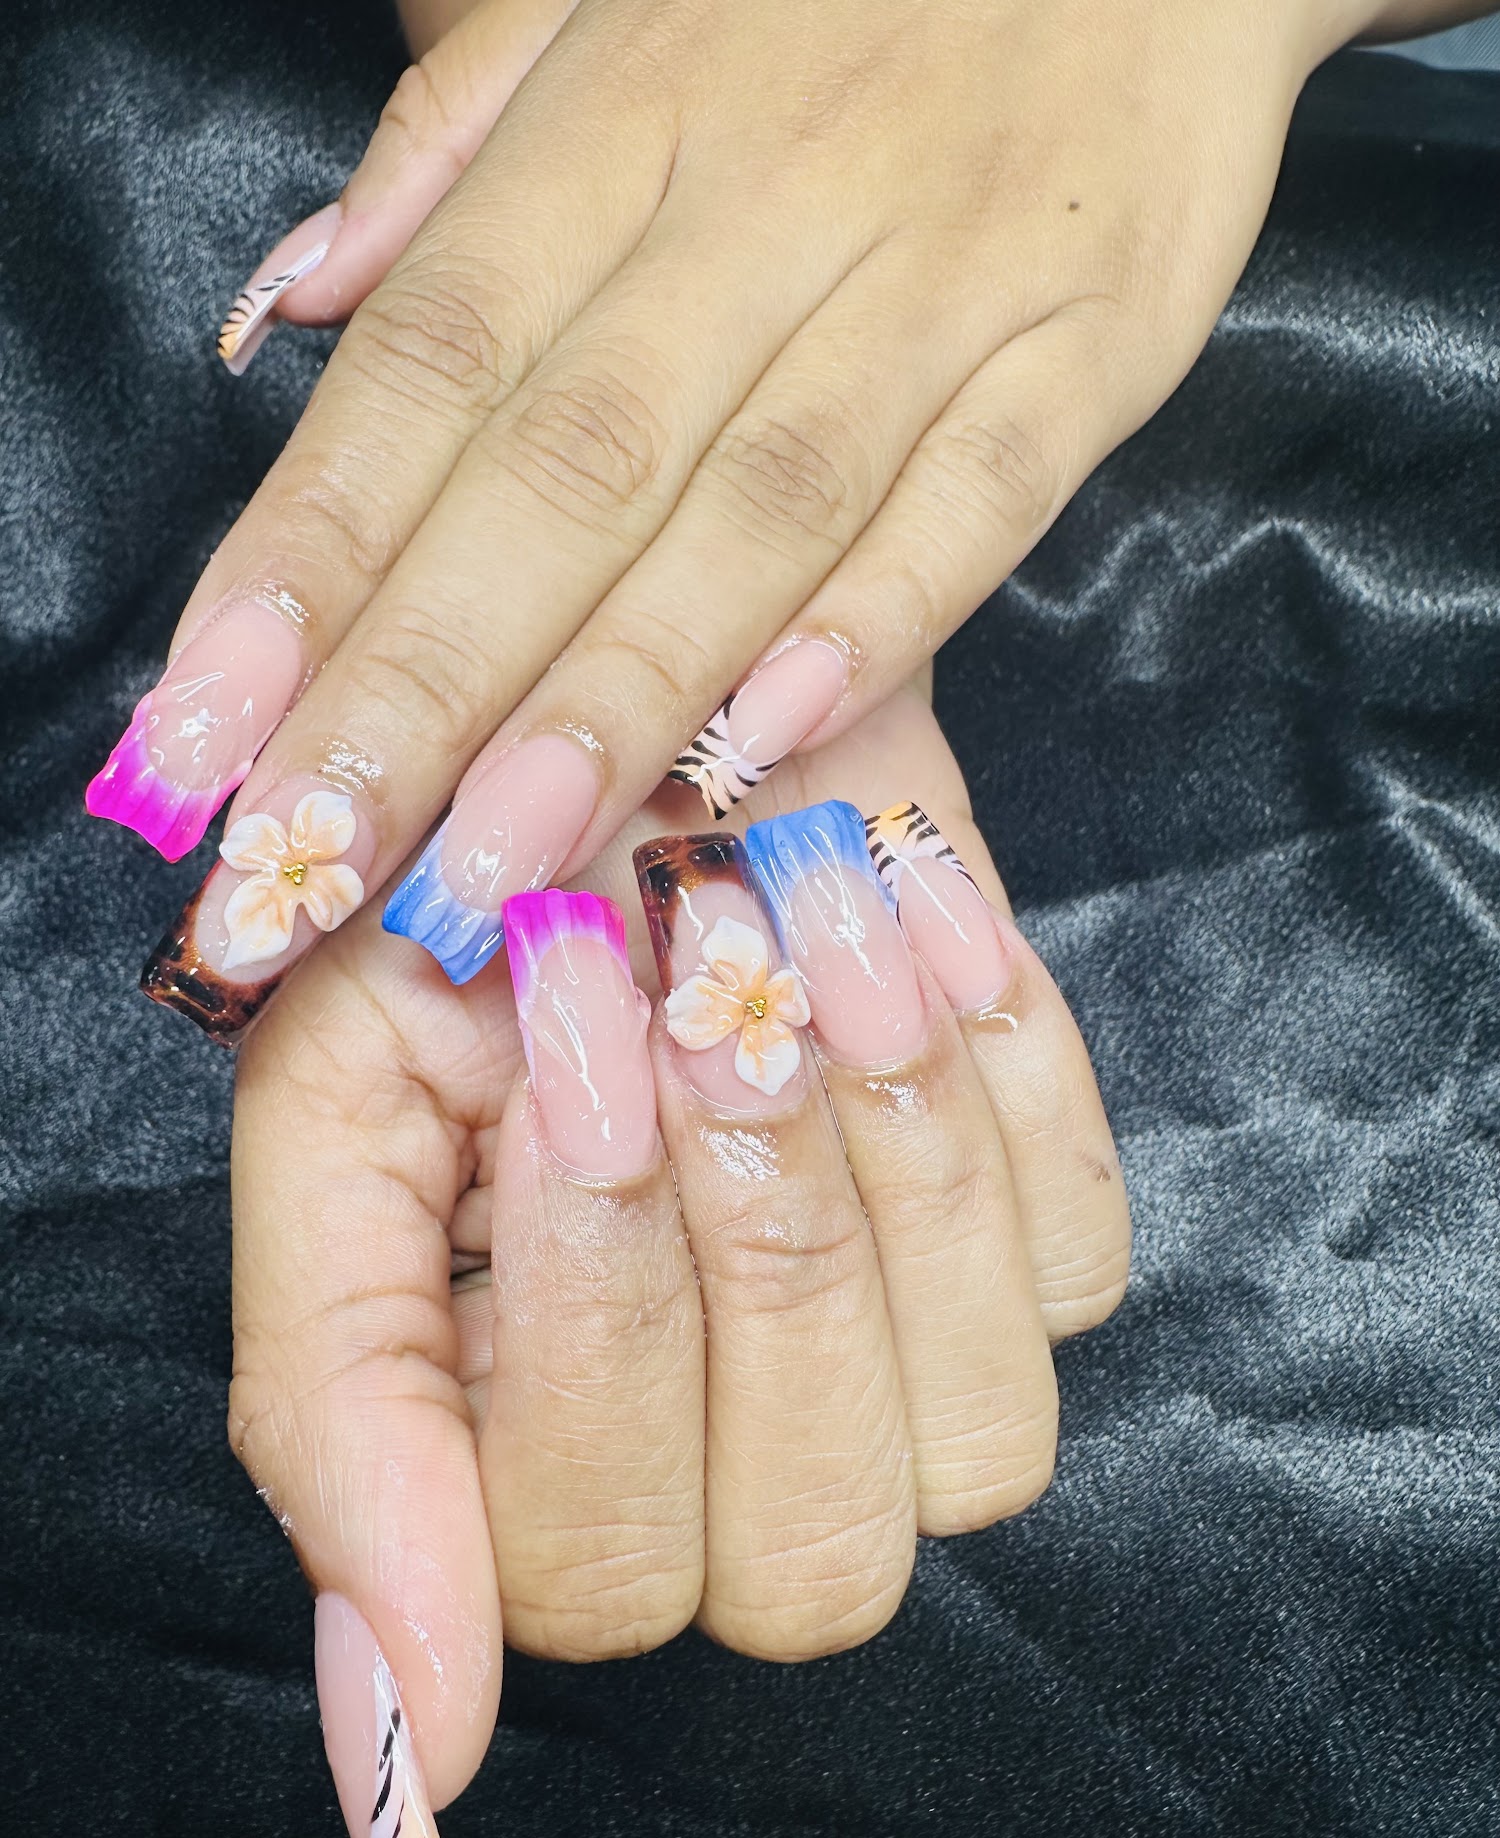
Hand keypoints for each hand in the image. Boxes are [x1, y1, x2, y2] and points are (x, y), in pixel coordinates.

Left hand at [91, 0, 1415, 1036]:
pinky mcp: (1092, 338)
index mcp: (620, 121)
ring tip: (505, 854)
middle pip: (566, 467)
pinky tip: (765, 742)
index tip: (217, 726)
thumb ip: (450, 158)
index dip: (313, 552)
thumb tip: (290, 311)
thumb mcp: (619, 6)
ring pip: (758, 507)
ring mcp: (938, 272)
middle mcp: (764, 201)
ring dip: (622, 691)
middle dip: (431, 679)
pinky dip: (877, 619)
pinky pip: (978, 494)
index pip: (429, 362)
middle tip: (329, 855)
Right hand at [228, 689, 1128, 1837]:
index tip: (568, 1064)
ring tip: (808, 931)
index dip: (594, 1320)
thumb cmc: (465, 912)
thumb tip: (419, 1746)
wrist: (637, 734)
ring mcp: (918, 1387)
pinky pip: (1081, 1260)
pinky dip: (1003, 1071)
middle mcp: (742, 1475)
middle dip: (763, 1241)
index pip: (594, 1567)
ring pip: (980, 1441)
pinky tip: (909, 922)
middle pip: (809, 1545)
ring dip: (895, 1159)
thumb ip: (343, 1409)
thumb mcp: (332, 1120)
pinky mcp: (1045, 1262)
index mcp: (534, 1468)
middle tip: (700, 994)